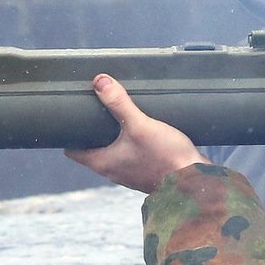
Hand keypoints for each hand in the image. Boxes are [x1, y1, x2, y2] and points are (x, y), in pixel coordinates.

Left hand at [65, 74, 203, 192]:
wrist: (196, 182)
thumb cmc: (166, 158)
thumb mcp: (140, 125)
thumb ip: (119, 103)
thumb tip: (100, 82)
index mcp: (103, 163)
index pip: (72, 150)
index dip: (69, 134)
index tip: (72, 117)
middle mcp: (113, 171)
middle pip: (92, 149)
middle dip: (93, 130)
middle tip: (96, 108)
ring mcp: (130, 173)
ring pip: (113, 152)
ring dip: (113, 136)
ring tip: (118, 115)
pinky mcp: (146, 171)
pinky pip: (131, 155)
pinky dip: (131, 143)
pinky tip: (142, 129)